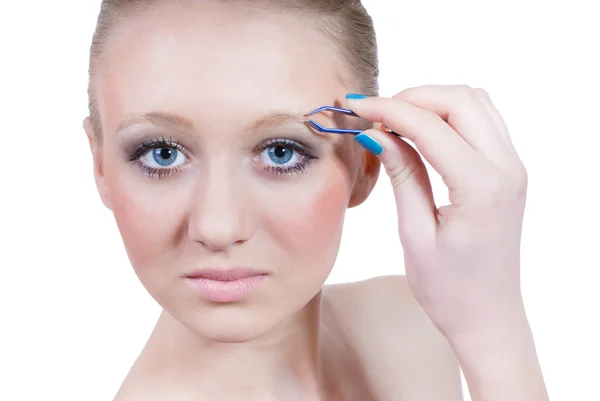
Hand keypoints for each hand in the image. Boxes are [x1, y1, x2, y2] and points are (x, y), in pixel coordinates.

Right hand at [346, 85, 528, 337]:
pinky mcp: (509, 171)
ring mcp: (513, 167)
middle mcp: (506, 169)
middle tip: (373, 115)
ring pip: (474, 103)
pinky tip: (421, 132)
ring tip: (394, 122)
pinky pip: (483, 121)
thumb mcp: (415, 233)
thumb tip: (375, 133)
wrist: (487, 316)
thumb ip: (401, 174)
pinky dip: (449, 115)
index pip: (431, 126)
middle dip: (412, 97)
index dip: (388, 110)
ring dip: (432, 102)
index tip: (355, 106)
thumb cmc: (449, 289)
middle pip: (459, 100)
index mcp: (481, 188)